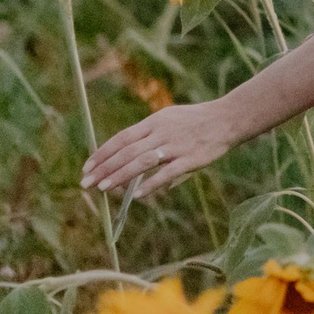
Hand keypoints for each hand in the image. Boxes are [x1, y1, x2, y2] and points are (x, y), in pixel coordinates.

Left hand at [81, 98, 243, 200]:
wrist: (227, 118)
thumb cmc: (196, 121)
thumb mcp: (169, 119)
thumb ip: (150, 136)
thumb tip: (130, 155)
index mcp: (154, 122)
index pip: (122, 138)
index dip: (102, 153)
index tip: (87, 167)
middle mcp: (161, 132)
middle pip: (127, 151)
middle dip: (104, 168)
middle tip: (86, 183)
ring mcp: (176, 146)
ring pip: (142, 162)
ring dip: (121, 175)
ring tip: (103, 188)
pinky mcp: (190, 159)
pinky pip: (167, 173)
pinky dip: (151, 184)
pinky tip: (137, 195)